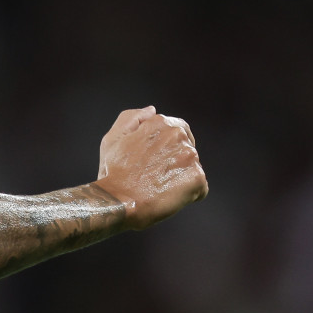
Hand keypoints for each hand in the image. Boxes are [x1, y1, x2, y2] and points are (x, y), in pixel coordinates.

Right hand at [94, 106, 207, 228]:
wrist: (118, 202)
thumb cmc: (113, 173)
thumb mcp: (113, 139)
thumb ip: (132, 118)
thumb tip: (152, 110)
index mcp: (161, 123)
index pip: (178, 131)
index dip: (166, 149)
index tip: (152, 163)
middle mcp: (179, 135)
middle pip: (187, 150)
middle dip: (174, 163)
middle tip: (153, 177)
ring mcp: (190, 156)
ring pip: (192, 169)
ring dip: (179, 179)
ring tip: (158, 188)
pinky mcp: (197, 177)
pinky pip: (199, 188)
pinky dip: (188, 195)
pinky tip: (168, 198)